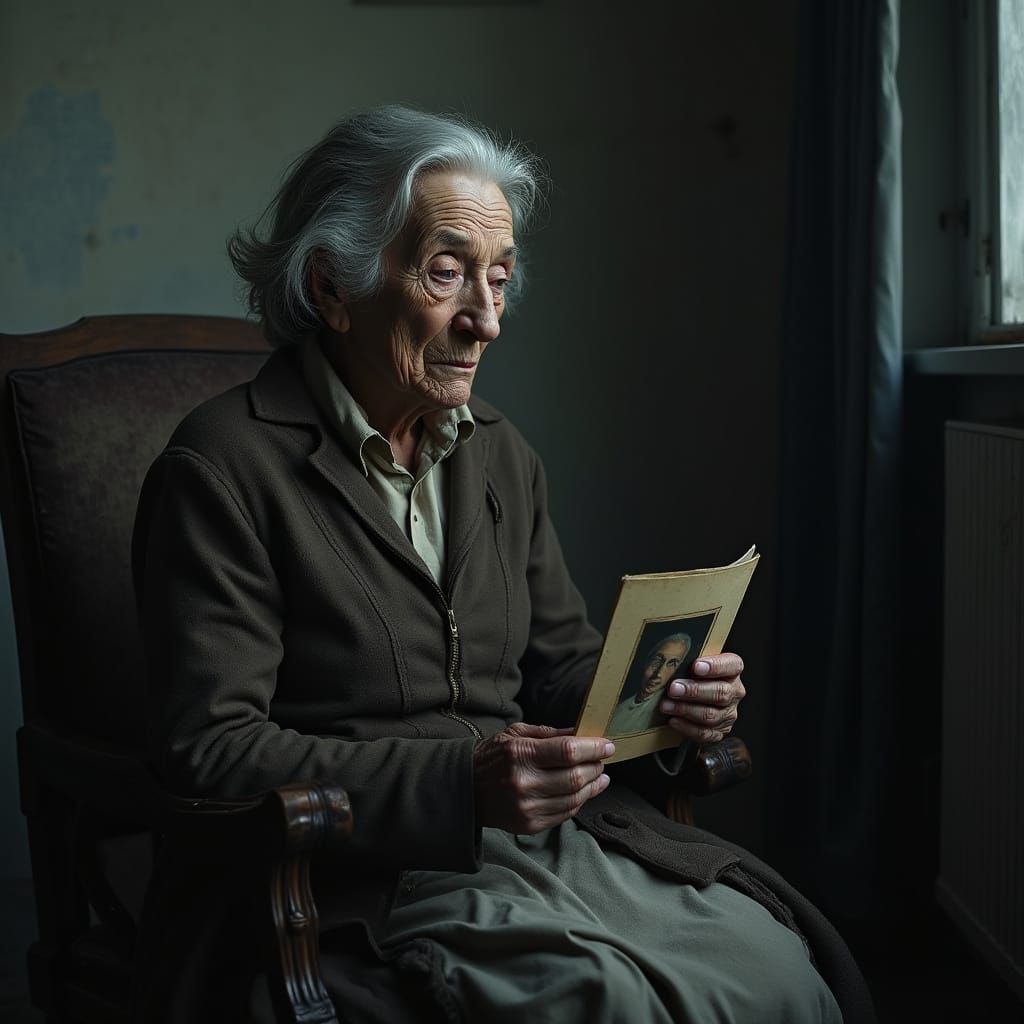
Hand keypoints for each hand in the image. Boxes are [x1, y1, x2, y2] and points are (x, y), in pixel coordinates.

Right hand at [473, 722, 613, 834]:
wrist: (466, 789)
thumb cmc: (493, 757)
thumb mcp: (515, 734)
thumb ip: (550, 734)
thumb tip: (581, 734)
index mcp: (520, 754)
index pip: (567, 752)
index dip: (593, 748)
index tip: (607, 745)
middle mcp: (524, 783)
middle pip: (575, 777)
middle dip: (595, 766)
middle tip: (602, 759)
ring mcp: (527, 808)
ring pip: (574, 798)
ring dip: (593, 786)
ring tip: (599, 776)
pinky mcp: (529, 825)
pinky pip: (565, 814)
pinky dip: (579, 801)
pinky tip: (583, 791)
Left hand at [659, 652, 744, 743]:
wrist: (693, 698)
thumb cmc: (692, 676)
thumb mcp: (693, 664)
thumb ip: (687, 661)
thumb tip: (668, 661)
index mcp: (732, 671)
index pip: (732, 665)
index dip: (715, 666)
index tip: (696, 666)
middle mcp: (734, 692)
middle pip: (720, 692)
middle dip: (694, 691)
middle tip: (674, 689)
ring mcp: (729, 713)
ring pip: (711, 715)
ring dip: (686, 710)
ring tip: (667, 705)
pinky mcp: (720, 731)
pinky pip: (705, 733)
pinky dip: (687, 728)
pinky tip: (674, 720)